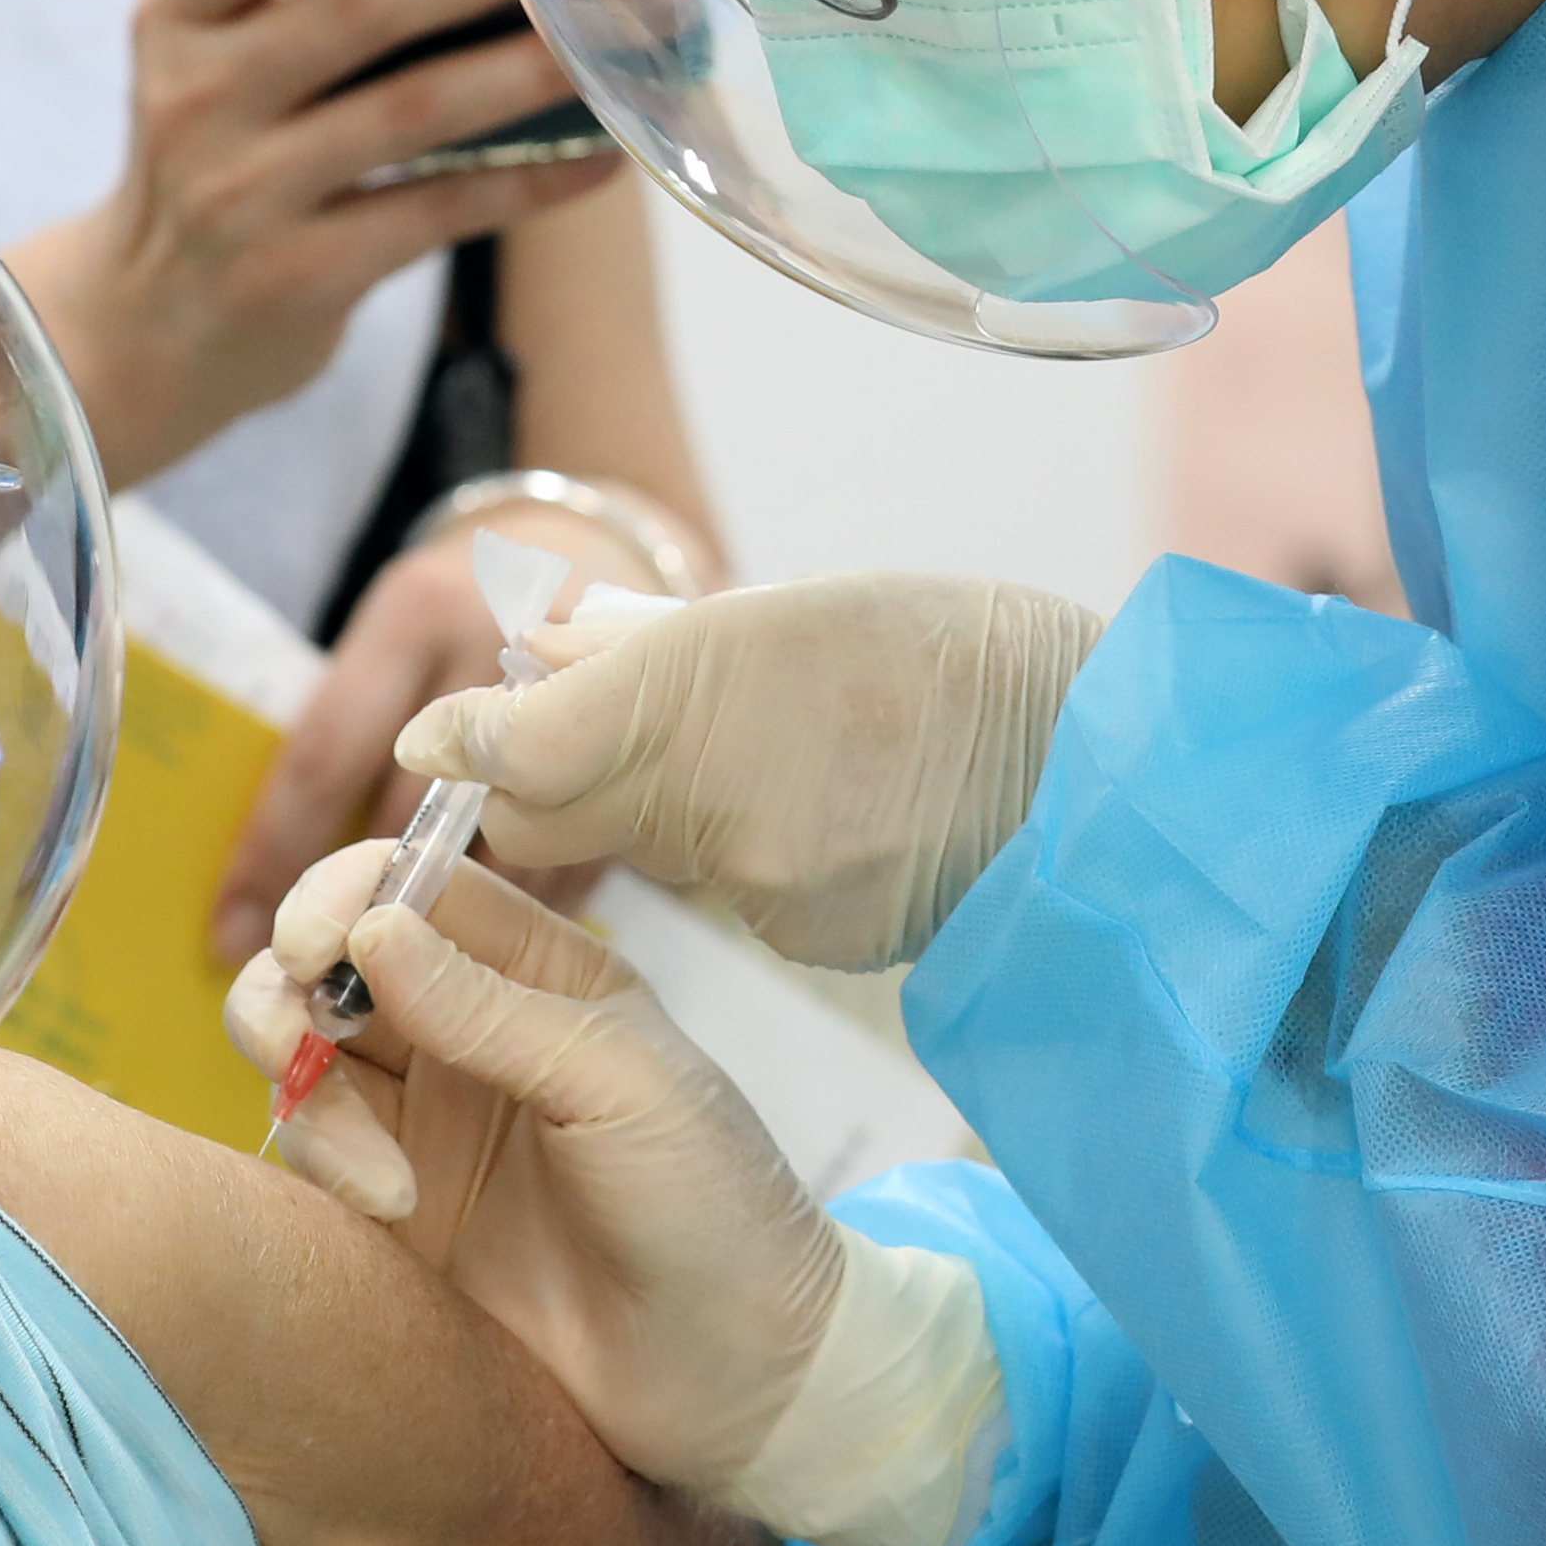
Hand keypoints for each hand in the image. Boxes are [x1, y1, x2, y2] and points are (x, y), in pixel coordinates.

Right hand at [14, 0, 622, 489]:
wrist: (145, 333)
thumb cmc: (216, 158)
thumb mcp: (212, 60)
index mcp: (175, 17)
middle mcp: (199, 99)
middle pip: (356, 10)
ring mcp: (246, 194)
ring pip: (415, 109)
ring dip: (532, 65)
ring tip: (627, 31)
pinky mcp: (303, 276)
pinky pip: (441, 210)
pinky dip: (531, 181)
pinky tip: (606, 156)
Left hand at [209, 528, 655, 968]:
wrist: (598, 542)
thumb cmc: (464, 605)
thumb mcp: (393, 630)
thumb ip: (348, 725)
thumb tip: (270, 863)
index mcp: (415, 617)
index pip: (326, 755)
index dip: (272, 852)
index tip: (228, 929)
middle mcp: (493, 658)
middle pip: (409, 817)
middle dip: (355, 911)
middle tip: (310, 983)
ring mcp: (574, 714)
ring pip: (492, 858)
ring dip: (442, 931)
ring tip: (395, 992)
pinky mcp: (627, 762)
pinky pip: (562, 867)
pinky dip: (517, 917)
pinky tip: (486, 955)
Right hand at [233, 855, 852, 1500]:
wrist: (731, 1376)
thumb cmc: (711, 1205)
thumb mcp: (621, 1085)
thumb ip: (493, 1008)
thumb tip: (372, 927)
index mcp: (540, 974)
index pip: (416, 888)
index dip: (348, 895)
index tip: (317, 940)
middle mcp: (468, 1032)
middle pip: (331, 962)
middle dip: (291, 984)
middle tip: (298, 1038)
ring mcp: (424, 1122)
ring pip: (302, 1055)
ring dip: (307, 1087)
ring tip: (378, 1175)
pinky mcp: (391, 1212)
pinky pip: (312, 1155)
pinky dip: (328, 1167)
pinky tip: (396, 1211)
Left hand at [389, 572, 1099, 972]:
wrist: (1092, 755)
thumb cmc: (947, 652)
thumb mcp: (787, 606)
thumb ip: (643, 646)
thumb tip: (539, 652)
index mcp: (689, 694)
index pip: (515, 752)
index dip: (474, 746)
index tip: (452, 741)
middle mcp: (705, 806)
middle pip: (553, 823)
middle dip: (549, 790)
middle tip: (573, 750)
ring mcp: (757, 887)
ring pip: (658, 855)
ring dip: (677, 815)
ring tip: (778, 758)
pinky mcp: (807, 940)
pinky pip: (742, 897)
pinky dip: (761, 860)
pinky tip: (833, 817)